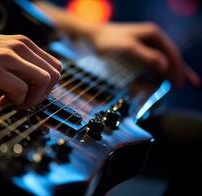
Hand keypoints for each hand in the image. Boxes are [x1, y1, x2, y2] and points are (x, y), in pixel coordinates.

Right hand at [0, 16, 61, 107]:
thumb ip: (17, 66)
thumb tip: (30, 89)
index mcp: (23, 44)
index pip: (55, 67)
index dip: (46, 87)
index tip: (29, 94)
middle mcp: (19, 46)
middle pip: (55, 76)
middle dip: (42, 95)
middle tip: (21, 101)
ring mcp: (6, 56)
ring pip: (43, 81)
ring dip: (30, 99)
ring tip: (8, 100)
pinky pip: (20, 91)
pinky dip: (13, 103)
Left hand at [85, 23, 199, 86]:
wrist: (90, 37)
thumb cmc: (107, 41)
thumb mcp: (127, 48)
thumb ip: (146, 56)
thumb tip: (165, 66)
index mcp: (153, 34)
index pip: (172, 53)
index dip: (178, 69)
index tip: (179, 84)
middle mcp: (152, 38)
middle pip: (168, 58)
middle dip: (172, 73)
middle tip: (177, 87)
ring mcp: (144, 45)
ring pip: (159, 62)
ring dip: (161, 75)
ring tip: (160, 88)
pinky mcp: (136, 52)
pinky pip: (149, 64)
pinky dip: (152, 73)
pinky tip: (154, 81)